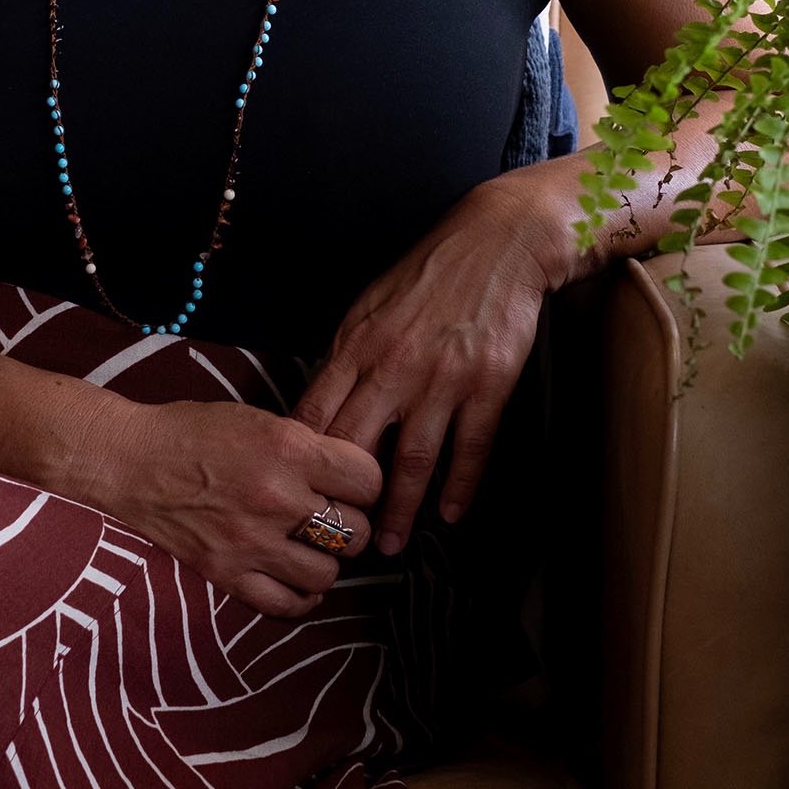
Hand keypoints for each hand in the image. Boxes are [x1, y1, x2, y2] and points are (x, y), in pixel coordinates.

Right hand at [96, 399, 383, 618]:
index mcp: (288, 448)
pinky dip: (300, 595)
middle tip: (333, 515)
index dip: (366, 482)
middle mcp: (276, 497)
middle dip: (351, 523)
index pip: (369, 480)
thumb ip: (307, 447)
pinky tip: (295, 577)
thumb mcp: (260, 419)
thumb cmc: (195, 432)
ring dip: (326, 560)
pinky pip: (287, 604)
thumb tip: (350, 476)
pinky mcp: (227, 574)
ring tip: (310, 544)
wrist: (131, 460)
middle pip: (355, 530)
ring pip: (328, 572)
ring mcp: (251, 541)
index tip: (353, 484)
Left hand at [292, 171, 573, 555]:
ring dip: (400, 510)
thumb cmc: (430, 273)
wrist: (497, 243)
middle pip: (356, 447)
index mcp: (358, 344)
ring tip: (391, 545)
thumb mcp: (371, 304)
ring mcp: (443, 380)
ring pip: (412, 461)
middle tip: (335, 537)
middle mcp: (395, 367)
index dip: (301, 458)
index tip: (291, 491)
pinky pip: (470, 448)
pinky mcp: (488, 386)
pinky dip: (460, 486)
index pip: (317, 413)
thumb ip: (347, 354)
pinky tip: (450, 513)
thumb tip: (322, 401)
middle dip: (341, 499)